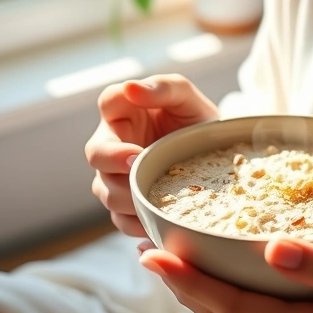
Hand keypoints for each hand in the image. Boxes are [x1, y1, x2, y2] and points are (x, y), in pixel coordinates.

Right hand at [85, 74, 217, 236]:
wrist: (215, 156)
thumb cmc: (196, 119)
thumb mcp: (188, 99)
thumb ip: (164, 87)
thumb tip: (132, 88)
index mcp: (126, 109)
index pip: (109, 101)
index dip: (115, 113)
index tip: (136, 145)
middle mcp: (114, 141)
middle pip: (97, 154)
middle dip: (114, 167)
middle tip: (138, 172)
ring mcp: (116, 174)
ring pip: (106, 191)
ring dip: (127, 200)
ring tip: (153, 204)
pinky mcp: (127, 202)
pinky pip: (121, 219)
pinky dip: (136, 225)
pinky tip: (156, 225)